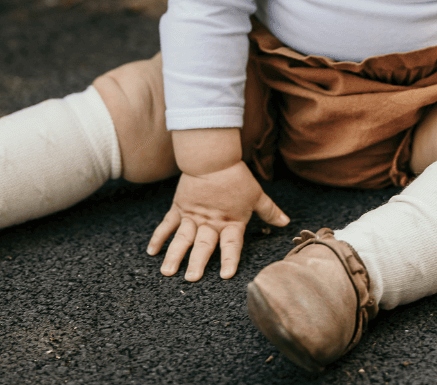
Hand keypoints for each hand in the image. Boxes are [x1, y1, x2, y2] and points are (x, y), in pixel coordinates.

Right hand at [147, 160, 288, 280]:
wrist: (213, 157)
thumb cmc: (237, 176)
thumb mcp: (256, 194)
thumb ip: (269, 211)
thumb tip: (285, 222)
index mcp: (231, 222)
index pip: (231, 244)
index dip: (229, 259)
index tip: (225, 276)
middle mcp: (211, 222)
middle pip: (204, 245)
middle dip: (197, 262)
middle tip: (191, 279)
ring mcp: (193, 216)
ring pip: (183, 238)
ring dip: (175, 255)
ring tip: (167, 272)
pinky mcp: (180, 207)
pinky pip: (167, 225)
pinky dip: (159, 237)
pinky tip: (151, 252)